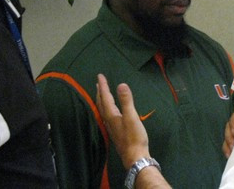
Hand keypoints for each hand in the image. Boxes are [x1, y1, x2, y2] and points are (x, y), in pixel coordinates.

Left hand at [96, 74, 171, 188]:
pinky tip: (110, 111)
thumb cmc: (134, 137)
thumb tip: (121, 85)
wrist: (135, 157)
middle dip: (100, 92)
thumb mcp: (132, 117)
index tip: (100, 76)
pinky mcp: (116, 132)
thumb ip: (126, 101)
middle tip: (98, 82)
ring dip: (102, 100)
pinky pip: (107, 115)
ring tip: (101, 94)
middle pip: (102, 103)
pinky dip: (106, 108)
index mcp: (112, 115)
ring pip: (103, 110)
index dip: (103, 86)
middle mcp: (109, 120)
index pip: (106, 97)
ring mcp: (112, 127)